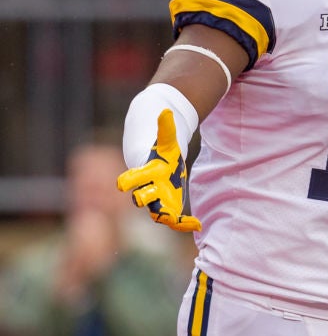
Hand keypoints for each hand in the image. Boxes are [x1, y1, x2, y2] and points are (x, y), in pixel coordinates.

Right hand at [116, 109, 201, 231]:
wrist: (160, 165)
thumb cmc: (161, 150)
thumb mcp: (166, 139)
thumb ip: (166, 127)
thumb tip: (166, 111)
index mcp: (144, 172)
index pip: (131, 178)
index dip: (129, 181)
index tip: (122, 184)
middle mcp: (147, 188)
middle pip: (142, 198)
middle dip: (145, 200)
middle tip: (153, 205)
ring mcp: (158, 199)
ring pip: (158, 213)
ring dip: (167, 217)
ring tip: (179, 221)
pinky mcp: (169, 206)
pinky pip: (174, 219)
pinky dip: (183, 223)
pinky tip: (197, 224)